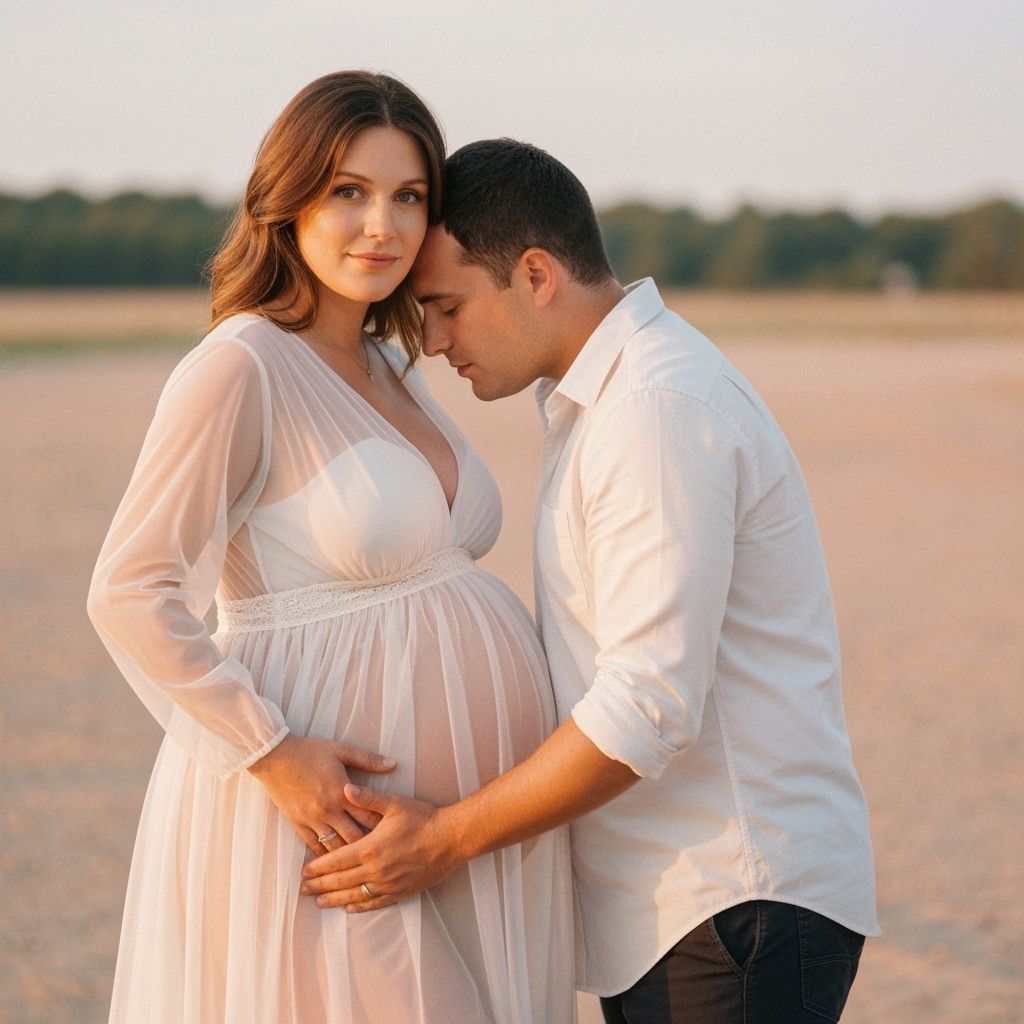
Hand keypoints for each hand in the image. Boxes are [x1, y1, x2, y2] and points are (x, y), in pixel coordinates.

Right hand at [247, 735, 395, 854]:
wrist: (274, 757)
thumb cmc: (310, 751)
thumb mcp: (342, 750)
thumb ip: (368, 760)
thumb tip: (393, 764)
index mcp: (343, 792)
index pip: (369, 815)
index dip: (384, 827)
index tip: (395, 835)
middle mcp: (329, 810)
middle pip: (354, 837)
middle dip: (368, 847)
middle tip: (381, 857)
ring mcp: (313, 819)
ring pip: (334, 847)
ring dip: (347, 857)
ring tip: (361, 866)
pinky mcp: (298, 824)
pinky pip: (313, 846)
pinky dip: (324, 856)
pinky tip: (333, 865)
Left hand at [299, 784, 459, 911]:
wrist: (451, 838)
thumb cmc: (424, 819)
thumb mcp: (394, 804)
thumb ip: (368, 798)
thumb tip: (344, 789)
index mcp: (371, 848)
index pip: (336, 861)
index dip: (318, 867)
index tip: (303, 872)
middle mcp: (376, 870)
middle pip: (340, 881)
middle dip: (320, 886)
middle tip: (303, 890)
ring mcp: (388, 884)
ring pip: (355, 896)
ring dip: (334, 899)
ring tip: (319, 902)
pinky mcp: (401, 891)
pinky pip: (375, 903)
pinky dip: (360, 907)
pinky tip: (350, 909)